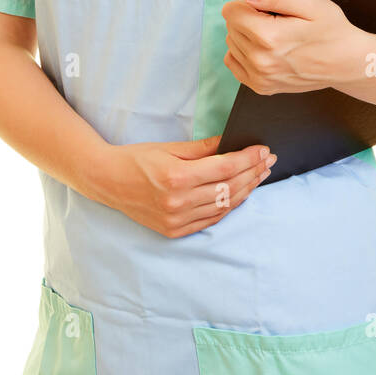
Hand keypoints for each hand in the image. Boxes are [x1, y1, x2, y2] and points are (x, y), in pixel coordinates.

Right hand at [98, 135, 276, 238]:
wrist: (106, 181)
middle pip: (229, 188)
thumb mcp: (169, 148)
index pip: (225, 168)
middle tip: (269, 161)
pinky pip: (211, 220)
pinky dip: (228, 207)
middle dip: (253, 173)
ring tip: (259, 176)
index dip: (248, 159)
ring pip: (224, 207)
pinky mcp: (174, 231)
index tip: (263, 150)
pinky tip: (240, 194)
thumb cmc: (136, 159)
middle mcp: (179, 202)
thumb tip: (231, 143)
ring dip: (246, 190)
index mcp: (177, 177)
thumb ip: (203, 148)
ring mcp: (177, 220)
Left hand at [221, 0, 358, 94]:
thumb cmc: (332, 31)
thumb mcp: (309, 4)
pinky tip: (263, 49)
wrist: (347, 63)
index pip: (231, 11)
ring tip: (275, 36)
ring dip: (246, 35)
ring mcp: (260, 77)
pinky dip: (243, 53)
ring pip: (232, 43)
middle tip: (277, 21)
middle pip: (231, 26)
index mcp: (269, 37)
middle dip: (248, 18)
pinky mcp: (261, 87)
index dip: (249, 3)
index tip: (268, 8)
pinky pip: (234, 63)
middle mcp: (260, 60)